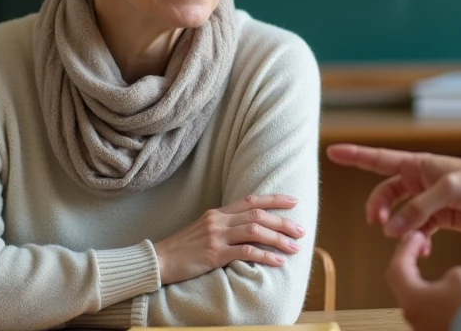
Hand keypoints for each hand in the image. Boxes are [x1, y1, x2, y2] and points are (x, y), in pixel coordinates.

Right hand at [152, 194, 305, 284]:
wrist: (159, 260)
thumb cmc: (183, 248)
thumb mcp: (203, 229)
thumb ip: (224, 225)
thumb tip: (248, 227)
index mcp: (217, 213)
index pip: (251, 200)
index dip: (274, 199)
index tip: (293, 201)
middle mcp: (219, 220)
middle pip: (258, 215)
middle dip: (283, 222)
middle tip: (301, 230)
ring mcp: (216, 236)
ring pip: (255, 231)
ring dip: (278, 238)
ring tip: (295, 247)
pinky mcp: (214, 254)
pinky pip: (245, 252)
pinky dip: (265, 255)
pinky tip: (278, 261)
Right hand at [326, 144, 460, 237]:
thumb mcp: (449, 190)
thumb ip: (419, 208)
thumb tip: (391, 228)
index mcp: (419, 164)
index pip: (379, 158)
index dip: (355, 155)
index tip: (332, 152)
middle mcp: (421, 180)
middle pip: (385, 193)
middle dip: (377, 207)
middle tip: (379, 224)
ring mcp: (430, 199)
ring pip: (399, 214)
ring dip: (396, 226)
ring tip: (402, 238)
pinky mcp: (442, 217)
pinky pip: (418, 229)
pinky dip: (414, 238)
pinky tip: (421, 247)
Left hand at [387, 230, 460, 330]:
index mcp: (413, 299)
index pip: (398, 267)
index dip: (406, 247)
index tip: (416, 237)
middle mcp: (414, 315)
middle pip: (403, 284)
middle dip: (411, 263)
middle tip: (420, 250)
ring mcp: (424, 327)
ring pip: (418, 301)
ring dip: (425, 284)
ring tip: (442, 276)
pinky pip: (431, 314)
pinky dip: (437, 300)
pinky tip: (453, 300)